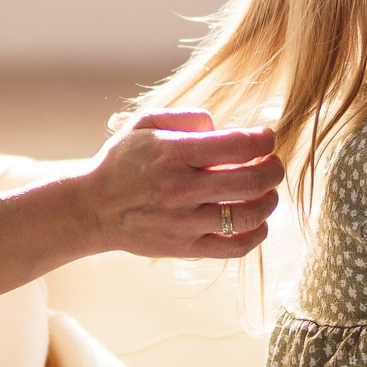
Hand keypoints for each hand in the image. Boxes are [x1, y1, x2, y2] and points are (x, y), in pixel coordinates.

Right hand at [72, 110, 282, 258]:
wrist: (92, 209)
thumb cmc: (121, 162)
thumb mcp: (144, 124)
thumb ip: (185, 117)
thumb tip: (220, 126)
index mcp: (174, 154)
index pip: (236, 146)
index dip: (263, 139)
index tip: (267, 137)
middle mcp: (182, 189)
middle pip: (249, 181)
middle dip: (273, 170)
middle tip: (274, 164)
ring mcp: (184, 223)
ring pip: (247, 216)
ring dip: (269, 202)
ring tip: (269, 192)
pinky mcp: (185, 248)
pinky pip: (234, 248)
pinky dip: (256, 235)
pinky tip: (259, 222)